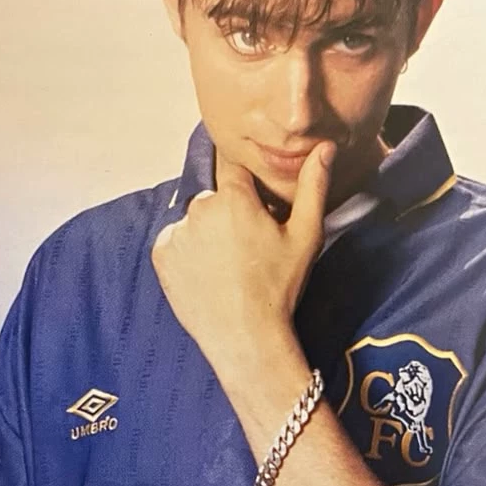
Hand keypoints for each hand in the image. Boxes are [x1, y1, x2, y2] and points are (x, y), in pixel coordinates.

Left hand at [151, 141, 336, 375]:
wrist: (247, 337)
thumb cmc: (279, 287)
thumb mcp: (306, 235)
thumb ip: (313, 186)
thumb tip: (324, 148)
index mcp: (234, 197)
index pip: (237, 172)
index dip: (249, 192)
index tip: (257, 215)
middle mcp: (199, 208)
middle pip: (216, 199)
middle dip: (229, 215)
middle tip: (248, 250)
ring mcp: (177, 233)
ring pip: (196, 222)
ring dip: (208, 235)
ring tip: (228, 267)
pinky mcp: (161, 256)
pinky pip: (176, 244)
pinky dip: (189, 254)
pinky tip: (209, 276)